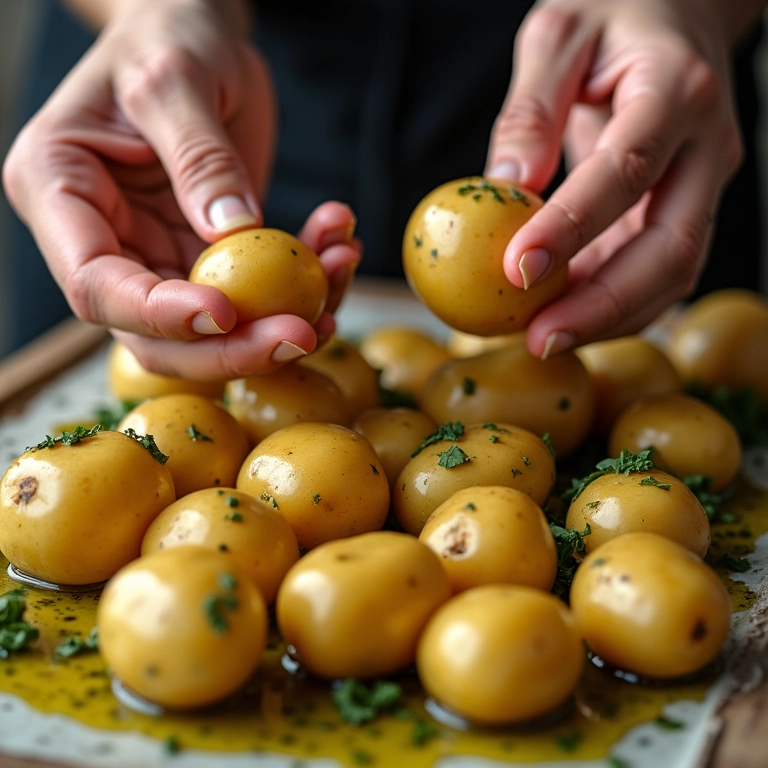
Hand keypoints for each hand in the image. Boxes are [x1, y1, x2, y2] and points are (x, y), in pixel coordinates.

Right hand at [2, 0, 359, 379]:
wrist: (195, 34)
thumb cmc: (168, 36)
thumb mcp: (176, 77)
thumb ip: (199, 156)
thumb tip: (231, 233)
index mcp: (60, 193)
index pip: (97, 286)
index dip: (159, 314)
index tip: (227, 312)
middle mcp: (103, 238)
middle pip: (152, 333)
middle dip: (232, 346)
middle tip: (306, 331)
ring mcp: (155, 254)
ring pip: (212, 330)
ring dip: (282, 318)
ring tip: (340, 267)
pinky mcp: (205, 258)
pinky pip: (253, 294)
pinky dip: (303, 283)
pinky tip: (338, 247)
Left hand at [485, 0, 742, 356]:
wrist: (678, 10)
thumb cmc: (613, 14)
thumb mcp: (557, 33)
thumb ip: (530, 110)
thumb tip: (504, 190)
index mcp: (674, 91)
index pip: (626, 170)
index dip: (573, 227)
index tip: (516, 269)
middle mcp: (706, 145)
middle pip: (671, 247)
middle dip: (604, 305)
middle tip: (539, 339)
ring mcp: (704, 183)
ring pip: (674, 273)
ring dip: (610, 318)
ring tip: (543, 339)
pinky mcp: (686, 207)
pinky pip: (658, 270)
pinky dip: (613, 304)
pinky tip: (564, 316)